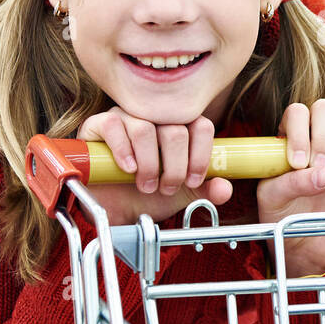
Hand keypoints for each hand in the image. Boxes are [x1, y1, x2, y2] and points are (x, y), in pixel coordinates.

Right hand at [76, 106, 232, 226]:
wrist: (114, 208)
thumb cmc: (147, 194)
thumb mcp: (182, 194)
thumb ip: (206, 190)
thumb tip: (225, 188)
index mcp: (179, 125)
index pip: (201, 126)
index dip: (200, 156)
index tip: (192, 180)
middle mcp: (155, 115)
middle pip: (176, 130)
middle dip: (175, 167)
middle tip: (166, 187)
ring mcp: (127, 116)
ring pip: (145, 129)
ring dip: (149, 164)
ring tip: (146, 184)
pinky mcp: (99, 123)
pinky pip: (114, 126)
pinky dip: (124, 151)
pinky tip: (128, 169)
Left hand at [257, 99, 324, 275]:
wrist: (308, 242)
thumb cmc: (284, 215)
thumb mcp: (274, 200)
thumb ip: (291, 184)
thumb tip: (324, 174)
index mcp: (289, 137)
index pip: (296, 114)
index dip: (299, 132)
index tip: (300, 162)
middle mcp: (315, 133)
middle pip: (322, 108)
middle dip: (321, 134)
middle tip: (321, 164)